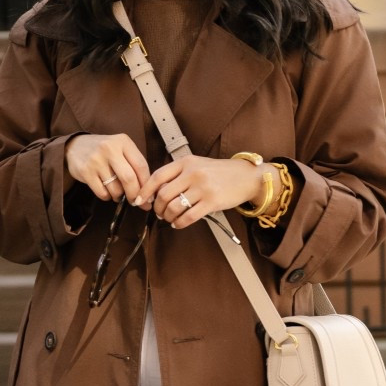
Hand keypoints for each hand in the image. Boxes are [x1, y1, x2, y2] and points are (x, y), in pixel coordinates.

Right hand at [66, 131, 149, 202]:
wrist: (75, 145)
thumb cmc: (104, 151)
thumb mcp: (121, 149)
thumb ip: (134, 165)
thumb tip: (148, 193)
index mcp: (123, 141)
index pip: (141, 165)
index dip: (146, 184)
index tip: (148, 196)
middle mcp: (109, 149)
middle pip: (129, 178)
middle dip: (135, 195)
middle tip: (136, 202)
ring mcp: (96, 160)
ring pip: (115, 188)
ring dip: (119, 196)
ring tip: (117, 192)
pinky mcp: (85, 171)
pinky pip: (102, 193)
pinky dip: (107, 196)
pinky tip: (106, 190)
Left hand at [136, 154, 265, 228]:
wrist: (246, 176)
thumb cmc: (220, 172)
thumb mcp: (197, 164)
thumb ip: (178, 173)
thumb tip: (156, 190)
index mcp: (186, 162)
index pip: (158, 176)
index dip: (145, 190)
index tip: (138, 200)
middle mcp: (193, 173)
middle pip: (163, 194)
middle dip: (157, 207)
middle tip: (158, 213)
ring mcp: (202, 187)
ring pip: (174, 207)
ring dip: (167, 216)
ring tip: (169, 218)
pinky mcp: (211, 202)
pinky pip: (188, 216)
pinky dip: (179, 223)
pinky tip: (178, 223)